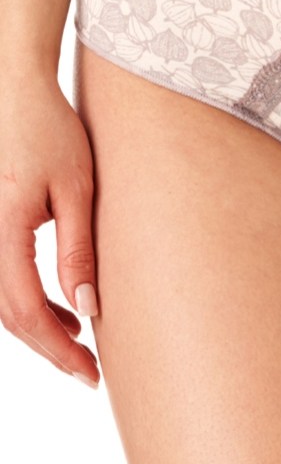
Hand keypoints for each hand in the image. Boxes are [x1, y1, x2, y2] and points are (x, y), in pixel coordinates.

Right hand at [0, 73, 100, 386]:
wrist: (12, 91)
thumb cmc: (49, 131)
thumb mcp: (77, 190)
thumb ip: (79, 251)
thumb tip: (88, 310)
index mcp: (2, 230)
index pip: (26, 311)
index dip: (57, 349)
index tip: (89, 372)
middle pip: (9, 315)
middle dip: (50, 348)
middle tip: (89, 372)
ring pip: (1, 303)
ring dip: (39, 327)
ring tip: (82, 341)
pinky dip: (28, 302)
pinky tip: (63, 309)